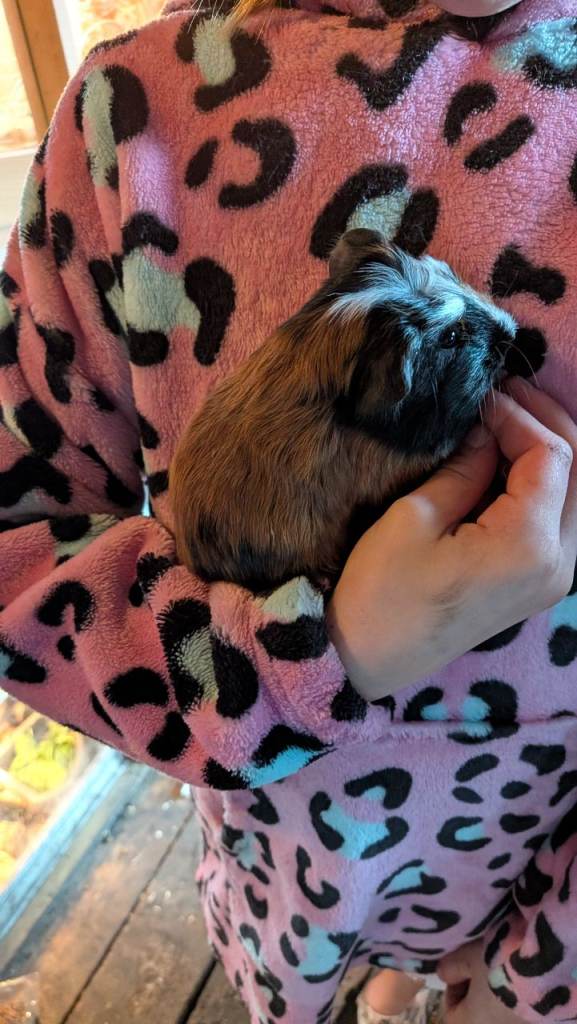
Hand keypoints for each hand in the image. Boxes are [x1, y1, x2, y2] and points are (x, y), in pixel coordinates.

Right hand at [325, 376, 576, 701]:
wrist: (368, 662)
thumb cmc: (380, 595)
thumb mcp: (413, 519)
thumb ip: (465, 468)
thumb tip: (488, 429)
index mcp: (529, 547)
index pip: (550, 456)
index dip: (518, 416)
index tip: (479, 397)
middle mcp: (559, 564)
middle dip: (545, 422)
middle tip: (505, 391)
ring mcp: (554, 578)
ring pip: (576, 493)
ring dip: (550, 450)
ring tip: (510, 416)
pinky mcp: (539, 583)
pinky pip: (561, 518)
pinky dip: (545, 481)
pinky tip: (511, 459)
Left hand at [437, 939, 526, 1023]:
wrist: (544, 967)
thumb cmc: (497, 964)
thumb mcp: (467, 957)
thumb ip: (449, 968)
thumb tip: (443, 973)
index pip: (451, 1012)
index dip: (454, 986)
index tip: (462, 966)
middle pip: (475, 1014)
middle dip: (475, 992)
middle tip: (482, 965)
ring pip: (497, 1014)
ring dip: (495, 996)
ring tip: (503, 970)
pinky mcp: (535, 1022)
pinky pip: (516, 1013)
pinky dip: (514, 998)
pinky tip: (520, 979)